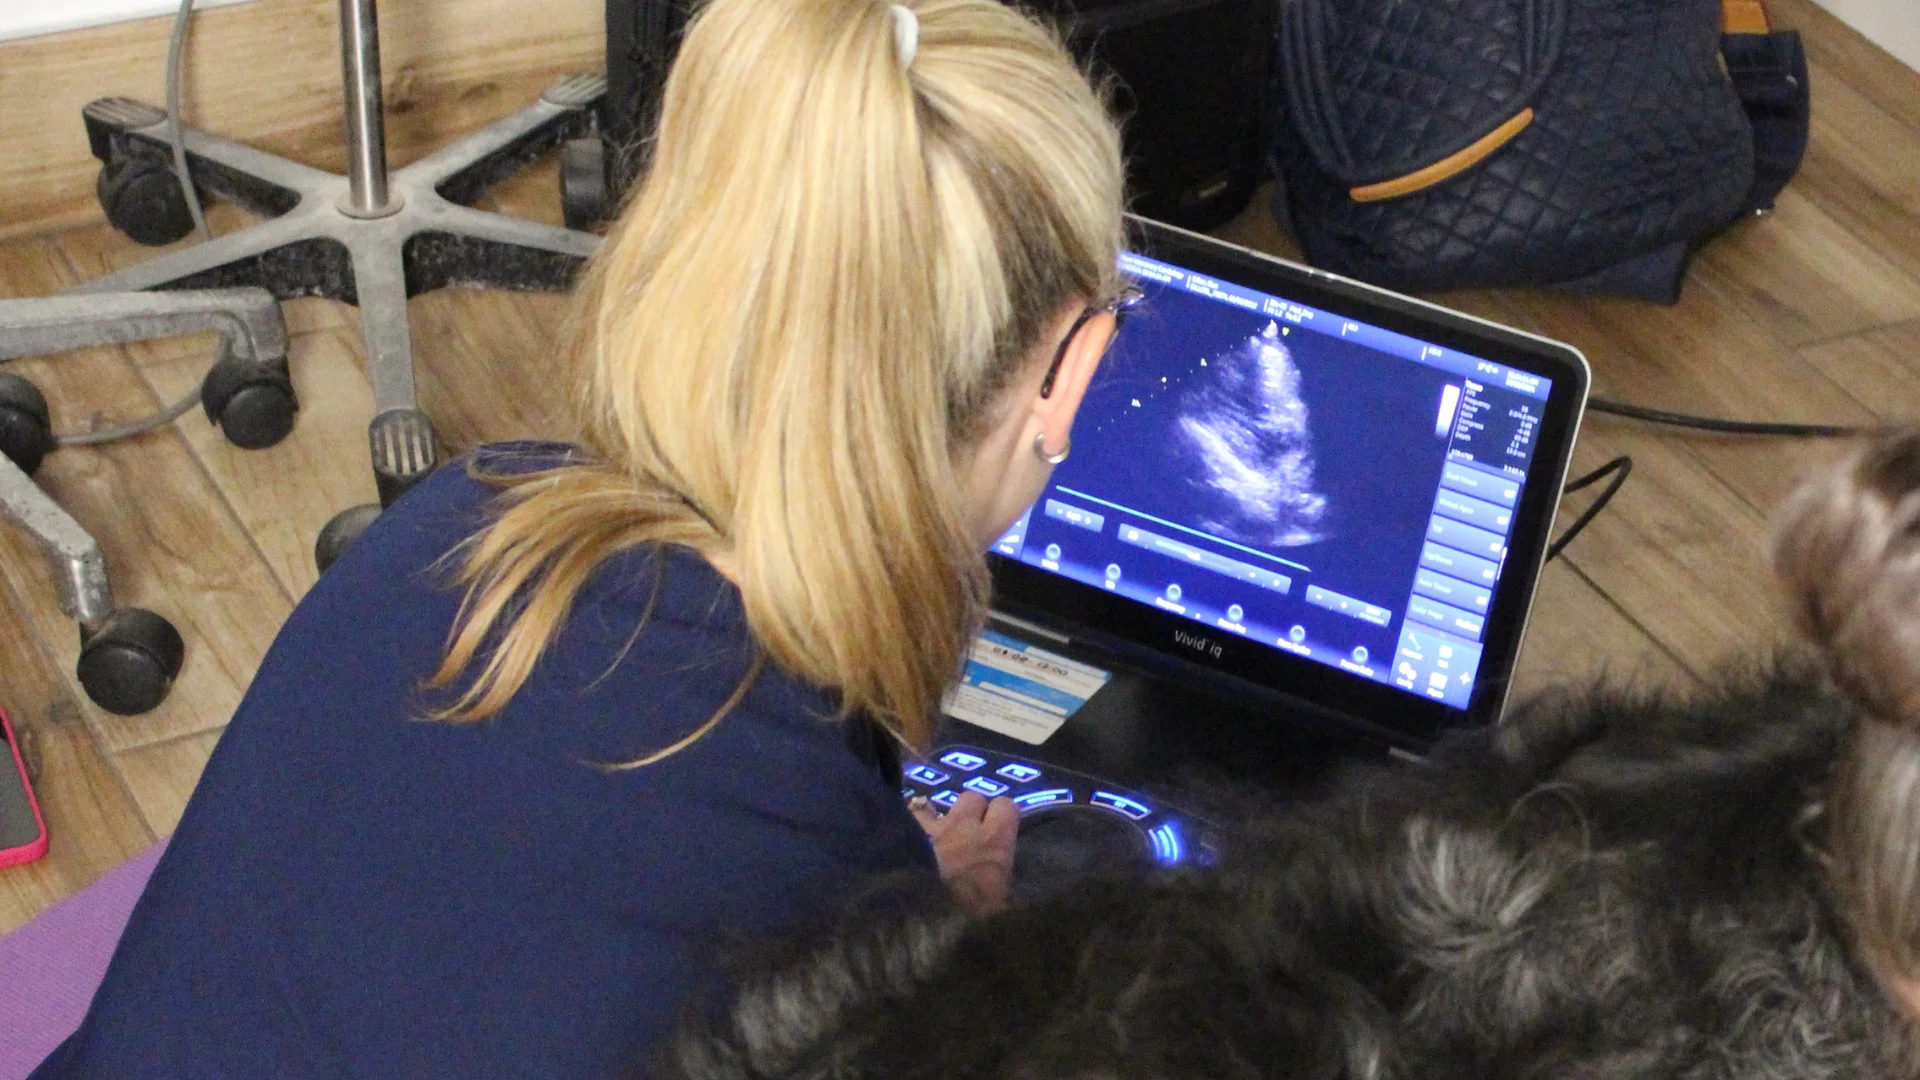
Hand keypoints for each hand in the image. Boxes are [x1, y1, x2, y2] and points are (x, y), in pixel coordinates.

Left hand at [911, 791, 1017, 916]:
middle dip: (971, 812)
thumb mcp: (1001, 906)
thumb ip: (1003, 884)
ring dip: (937, 819)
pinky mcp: (899, 834)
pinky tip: (903, 841)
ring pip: (936, 804)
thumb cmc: (971, 918)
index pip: (1007, 806)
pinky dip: (905, 827)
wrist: (923, 923)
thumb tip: (1003, 884)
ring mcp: (929, 827)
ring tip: (933, 839)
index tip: (1000, 833)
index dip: (1003, 817)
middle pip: (972, 798)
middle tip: (968, 835)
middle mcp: (963, 825)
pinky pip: (905, 820)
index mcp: (994, 841)